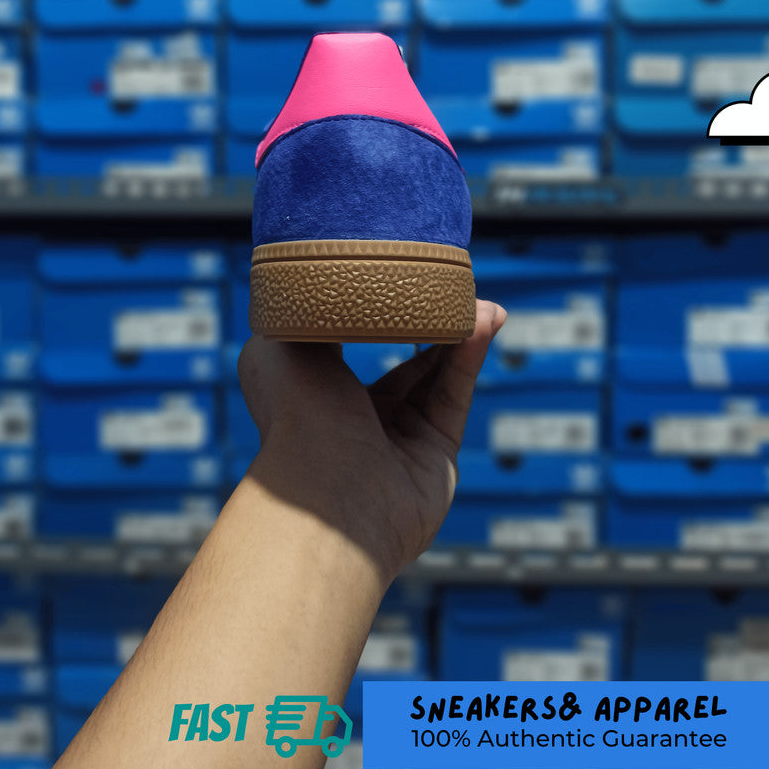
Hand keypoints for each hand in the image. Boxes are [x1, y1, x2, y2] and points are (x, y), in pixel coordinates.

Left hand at [236, 299, 506, 583]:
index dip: (382, 311)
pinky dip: (469, 357)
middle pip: (404, 360)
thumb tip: (339, 280)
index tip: (405, 276)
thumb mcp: (286, 343)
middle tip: (453, 287)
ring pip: (436, 376)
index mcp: (315, 393)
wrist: (326, 492)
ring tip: (479, 301)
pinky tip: (482, 323)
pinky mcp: (435, 456)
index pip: (355, 343)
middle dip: (431, 323)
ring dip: (459, 333)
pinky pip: (454, 396)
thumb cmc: (294, 416)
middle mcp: (356, 418)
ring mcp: (397, 440)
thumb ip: (314, 307)